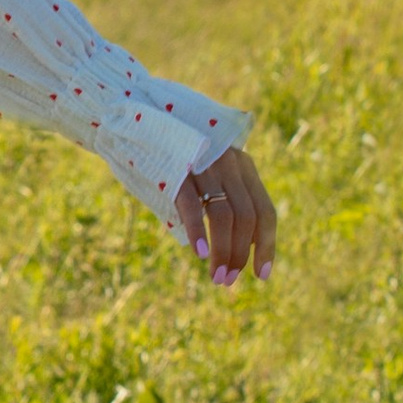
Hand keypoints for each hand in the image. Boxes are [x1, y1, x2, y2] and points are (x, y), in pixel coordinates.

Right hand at [174, 145, 276, 287]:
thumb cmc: (172, 155)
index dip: (267, 246)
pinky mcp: (177, 168)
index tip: (261, 275)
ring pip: (224, 215)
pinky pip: (192, 205)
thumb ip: (224, 198)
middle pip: (247, 217)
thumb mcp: (209, 172)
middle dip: (241, 254)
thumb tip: (239, 244)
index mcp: (243, 165)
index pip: (265, 211)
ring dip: (223, 251)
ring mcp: (204, 164)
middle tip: (228, 281)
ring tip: (217, 277)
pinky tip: (200, 254)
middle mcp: (229, 163)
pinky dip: (198, 232)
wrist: (136, 121)